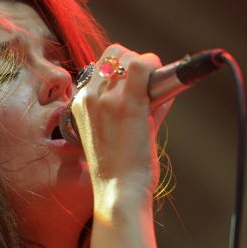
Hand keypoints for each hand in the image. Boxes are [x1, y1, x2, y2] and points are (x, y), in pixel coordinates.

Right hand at [71, 44, 173, 200]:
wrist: (119, 193)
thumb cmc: (120, 172)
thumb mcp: (117, 135)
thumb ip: (138, 109)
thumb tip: (161, 91)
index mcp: (80, 104)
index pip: (100, 66)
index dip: (123, 69)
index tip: (137, 83)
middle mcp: (89, 97)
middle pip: (113, 54)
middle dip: (134, 62)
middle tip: (149, 84)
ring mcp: (106, 98)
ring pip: (129, 57)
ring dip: (148, 66)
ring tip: (157, 90)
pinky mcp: (127, 103)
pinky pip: (142, 65)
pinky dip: (156, 66)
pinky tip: (166, 81)